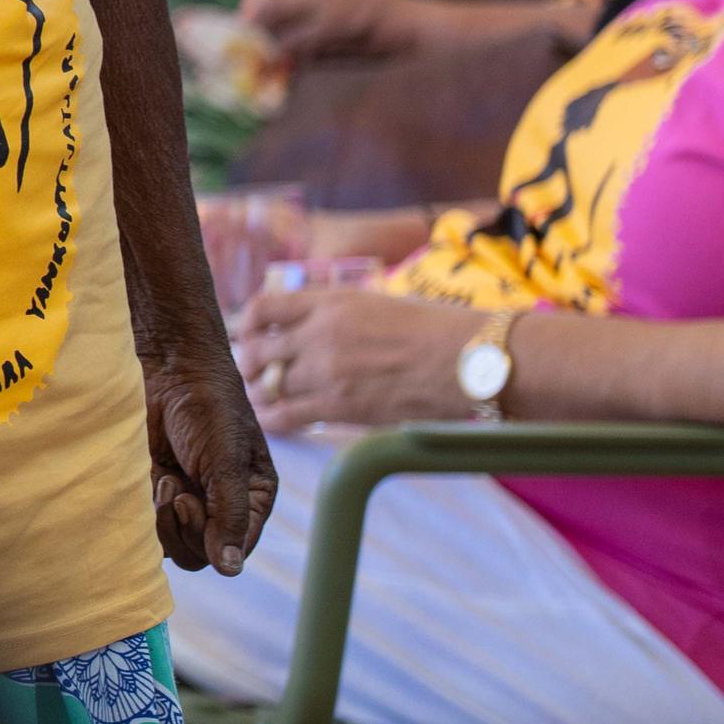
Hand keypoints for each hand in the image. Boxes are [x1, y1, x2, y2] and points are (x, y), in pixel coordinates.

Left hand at [144, 319, 279, 571]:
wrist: (171, 371)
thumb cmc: (208, 409)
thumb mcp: (225, 462)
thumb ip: (230, 516)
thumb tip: (230, 570)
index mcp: (254, 500)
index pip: (235, 550)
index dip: (211, 539)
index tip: (191, 502)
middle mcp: (226, 506)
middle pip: (202, 554)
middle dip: (184, 528)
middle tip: (176, 491)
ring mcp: (193, 499)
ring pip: (176, 544)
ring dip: (165, 519)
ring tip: (165, 481)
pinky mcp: (163, 489)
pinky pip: (155, 524)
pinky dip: (150, 511)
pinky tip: (155, 478)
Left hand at [237, 281, 498, 437]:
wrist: (474, 362)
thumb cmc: (438, 331)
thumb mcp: (378, 304)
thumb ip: (338, 314)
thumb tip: (307, 328)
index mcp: (331, 301)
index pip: (263, 306)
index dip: (249, 323)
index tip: (250, 334)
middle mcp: (321, 333)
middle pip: (256, 349)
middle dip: (250, 361)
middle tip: (253, 372)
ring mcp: (328, 370)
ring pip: (267, 384)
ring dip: (259, 393)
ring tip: (260, 398)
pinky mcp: (340, 406)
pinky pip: (286, 415)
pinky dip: (272, 420)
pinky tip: (271, 422)